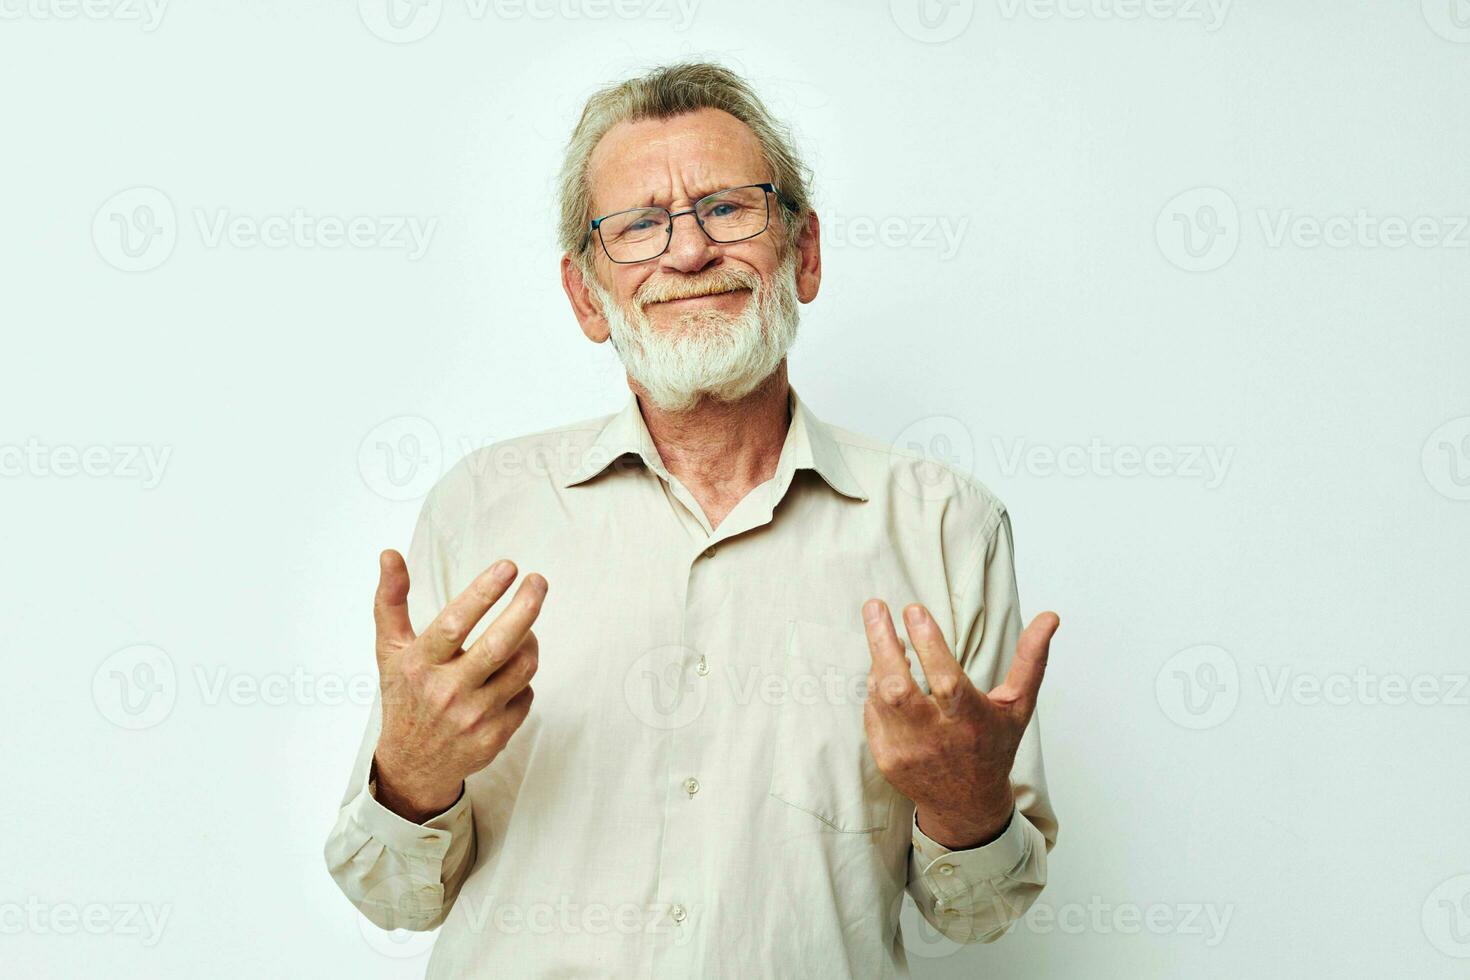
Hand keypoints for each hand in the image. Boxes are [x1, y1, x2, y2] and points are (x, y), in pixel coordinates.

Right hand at [371, 550, 546, 822]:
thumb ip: (391, 601)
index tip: (509, 567)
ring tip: (523, 630)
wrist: (412, 766)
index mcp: (420, 665)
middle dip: (526, 607)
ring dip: (529, 641)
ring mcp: (474, 717)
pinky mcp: (495, 736)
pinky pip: (526, 694)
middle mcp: (447, 691)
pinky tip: (509, 675)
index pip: (456, 623)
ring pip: (522, 666)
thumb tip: (390, 555)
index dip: (484, 592)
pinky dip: (523, 678)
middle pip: (500, 644)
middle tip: (539, 581)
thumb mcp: (390, 650)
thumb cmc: (405, 697)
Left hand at [861, 599, 1058, 848]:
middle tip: (875, 607)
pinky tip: (885, 670)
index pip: (946, 680)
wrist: (967, 804)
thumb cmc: (993, 746)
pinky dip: (876, 688)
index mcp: (971, 722)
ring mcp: (907, 752)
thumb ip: (1030, 660)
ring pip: (881, 697)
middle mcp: (937, 739)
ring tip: (885, 634)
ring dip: (879, 661)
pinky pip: (873, 712)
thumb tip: (1049, 617)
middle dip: (882, 644)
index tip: (913, 609)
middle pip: (899, 689)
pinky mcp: (886, 758)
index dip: (928, 644)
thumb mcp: (1018, 705)